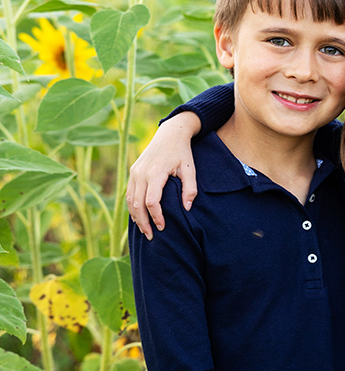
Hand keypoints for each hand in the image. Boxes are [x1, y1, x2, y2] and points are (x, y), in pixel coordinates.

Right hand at [126, 112, 200, 238]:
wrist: (170, 133)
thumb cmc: (182, 152)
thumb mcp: (190, 169)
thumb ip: (190, 189)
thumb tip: (187, 208)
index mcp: (155, 173)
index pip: (151, 202)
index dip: (156, 217)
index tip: (163, 227)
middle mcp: (141, 173)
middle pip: (137, 204)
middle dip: (143, 222)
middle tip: (151, 236)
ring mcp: (135, 172)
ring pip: (130, 200)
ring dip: (136, 217)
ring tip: (145, 230)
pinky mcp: (133, 171)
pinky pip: (129, 193)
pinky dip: (132, 207)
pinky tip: (139, 217)